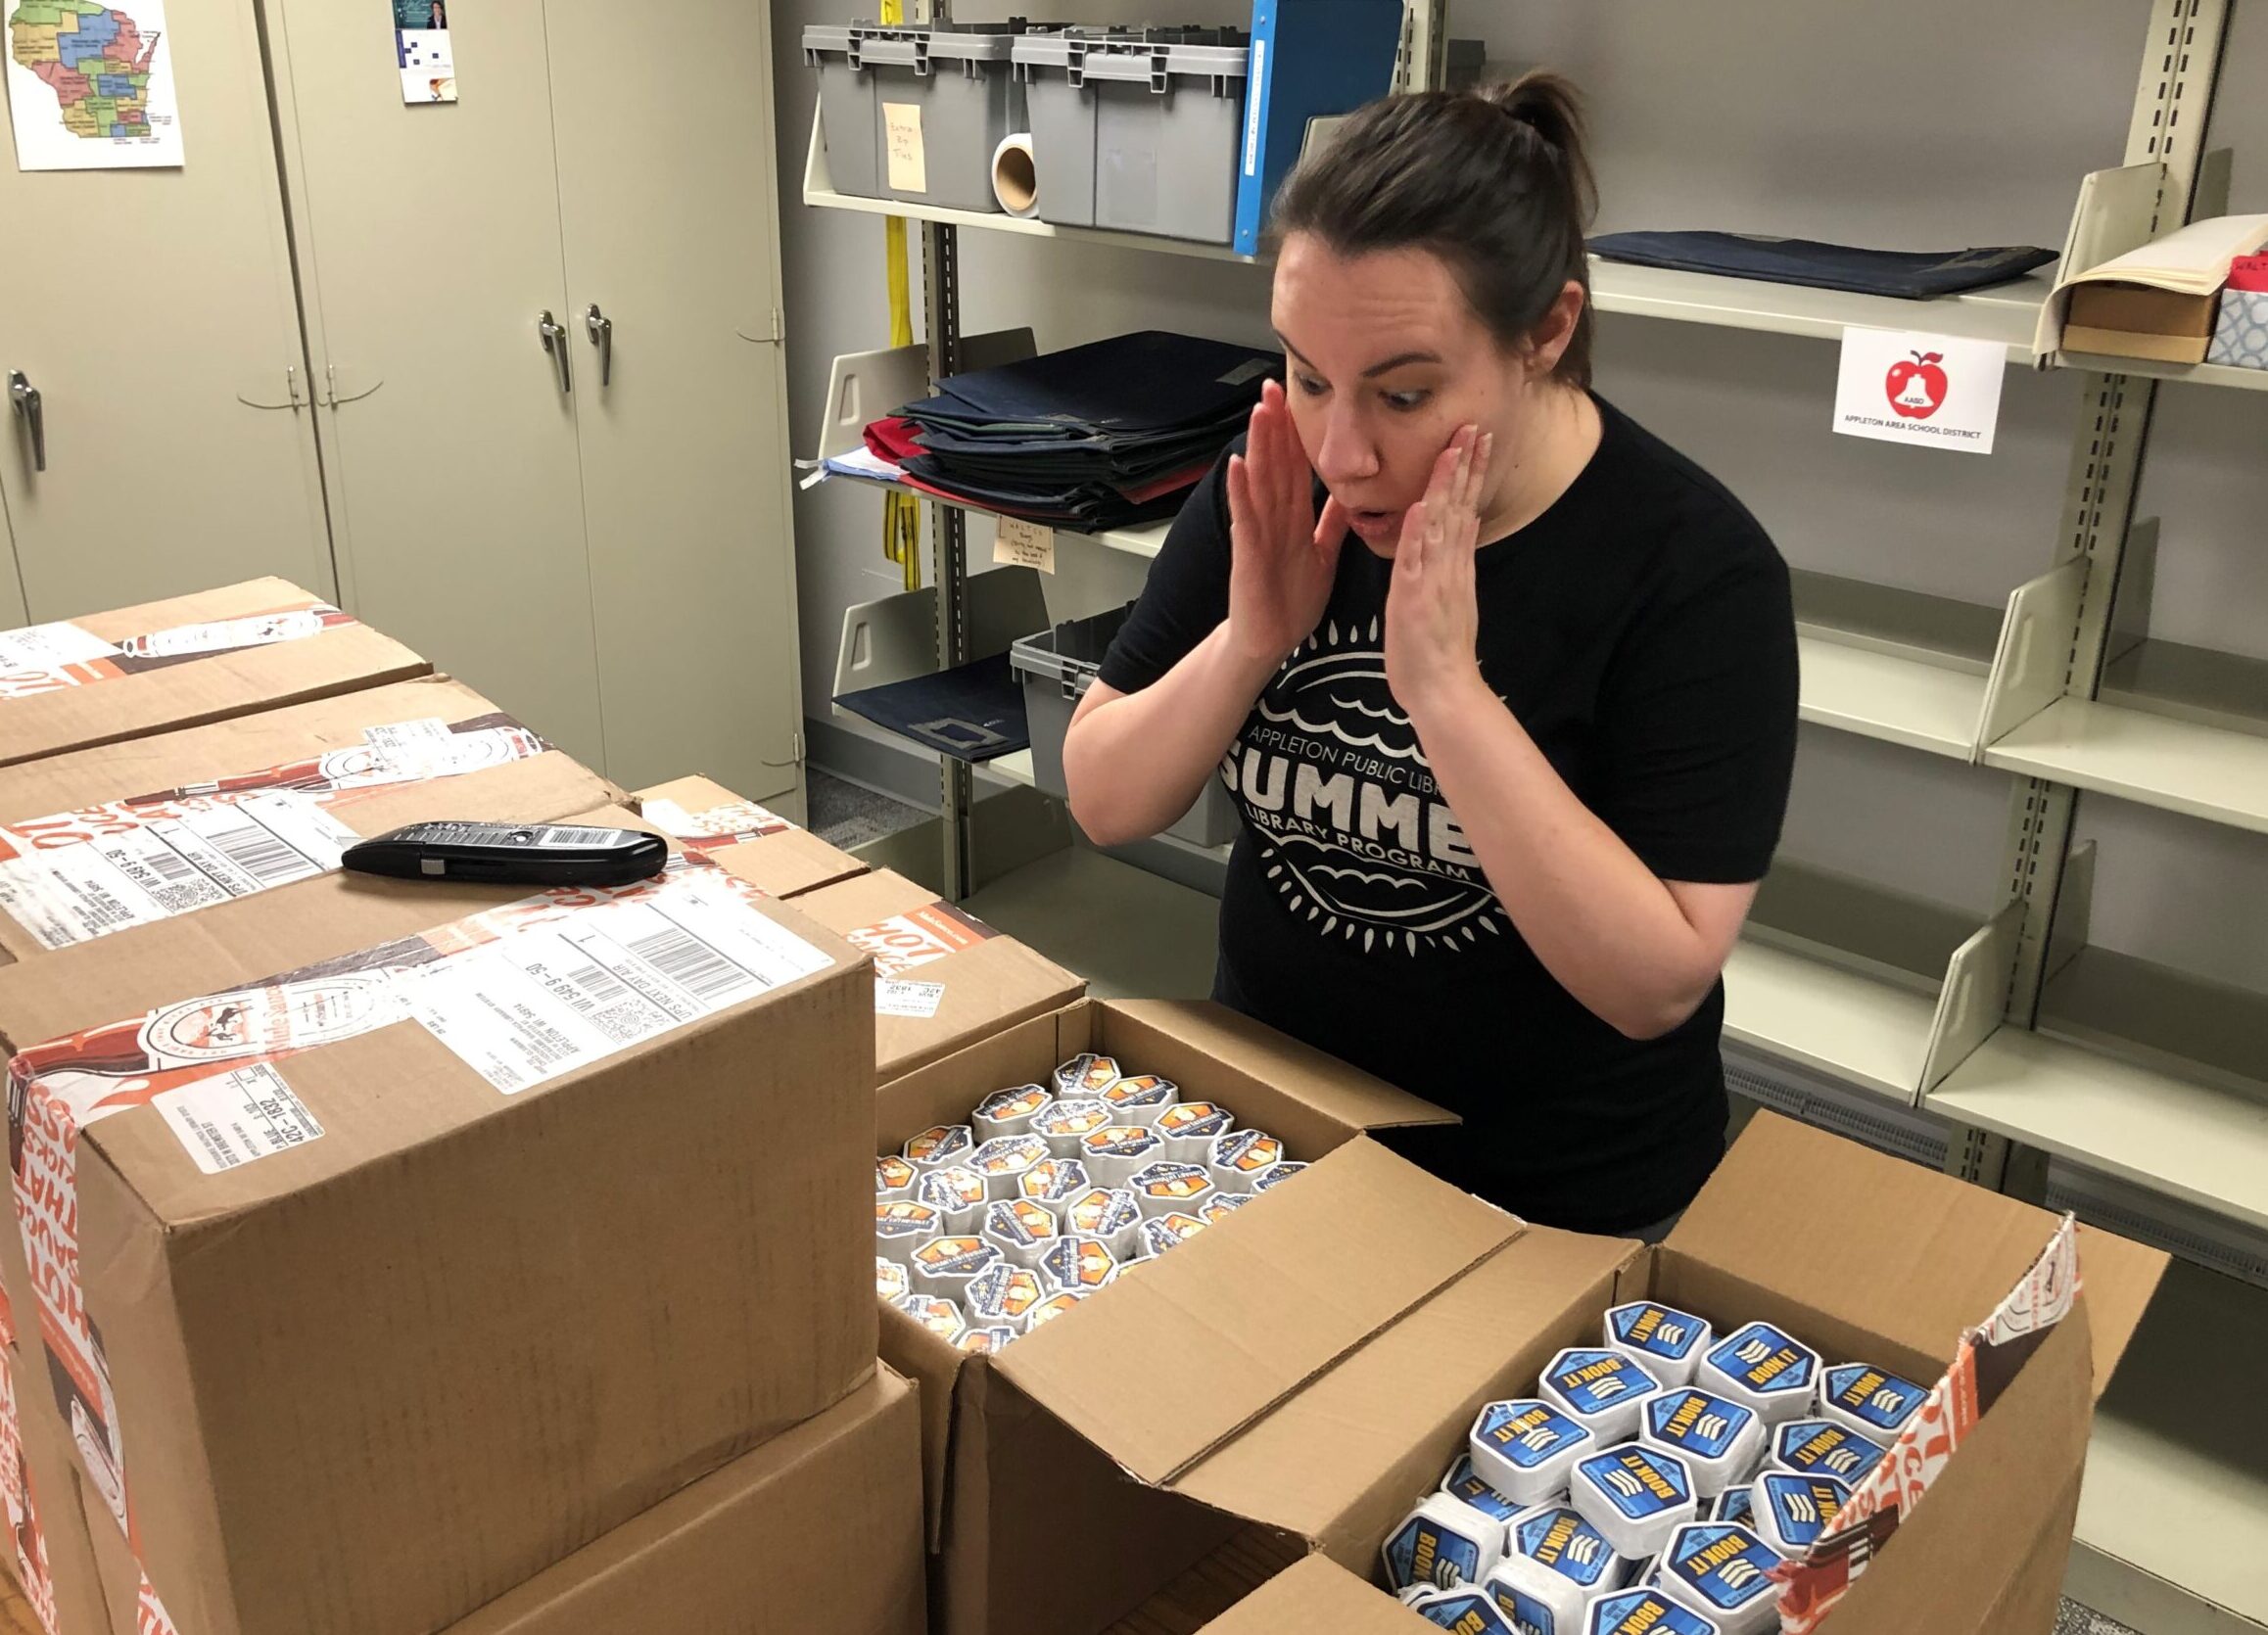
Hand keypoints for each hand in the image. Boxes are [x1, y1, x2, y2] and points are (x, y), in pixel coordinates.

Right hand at [1226, 379, 1347, 669]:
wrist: (1271, 638)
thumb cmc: (1291, 600)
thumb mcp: (1323, 554)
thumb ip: (1331, 523)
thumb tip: (1347, 495)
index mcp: (1294, 518)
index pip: (1296, 465)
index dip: (1297, 432)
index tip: (1299, 397)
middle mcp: (1274, 518)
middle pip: (1275, 463)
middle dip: (1274, 425)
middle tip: (1273, 385)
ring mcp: (1258, 533)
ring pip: (1260, 481)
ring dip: (1258, 446)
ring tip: (1258, 411)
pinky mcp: (1248, 553)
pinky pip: (1245, 518)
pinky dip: (1240, 492)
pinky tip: (1236, 465)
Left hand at [1385, 425, 1492, 720]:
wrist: (1443, 690)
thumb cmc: (1438, 652)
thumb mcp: (1448, 599)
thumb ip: (1453, 565)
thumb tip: (1459, 535)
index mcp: (1453, 565)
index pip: (1463, 507)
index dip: (1468, 473)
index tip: (1475, 439)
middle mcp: (1448, 566)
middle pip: (1459, 505)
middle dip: (1466, 465)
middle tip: (1475, 425)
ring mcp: (1433, 580)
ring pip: (1441, 523)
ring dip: (1445, 485)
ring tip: (1452, 448)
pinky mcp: (1414, 599)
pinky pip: (1416, 561)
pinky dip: (1418, 533)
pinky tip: (1420, 506)